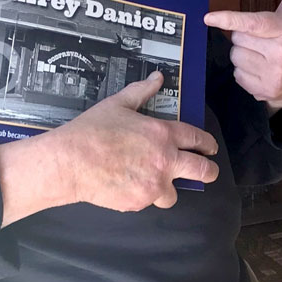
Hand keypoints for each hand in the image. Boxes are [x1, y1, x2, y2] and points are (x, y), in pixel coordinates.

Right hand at [53, 71, 218, 211]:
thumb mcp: (118, 104)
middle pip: (203, 171)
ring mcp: (153, 185)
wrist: (71, 161)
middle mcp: (165, 161)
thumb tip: (157, 78)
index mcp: (162, 134)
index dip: (208, 143)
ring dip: (169, 188)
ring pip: (175, 194)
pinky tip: (128, 184)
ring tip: (155, 181)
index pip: (198, 139)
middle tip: (206, 170)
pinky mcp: (139, 203)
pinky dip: (142, 195)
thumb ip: (141, 90)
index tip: (210, 148)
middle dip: (208, 170)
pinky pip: (148, 202)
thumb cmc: (93, 131)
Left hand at [204, 0, 281, 113]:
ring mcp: (275, 73)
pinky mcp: (267, 90)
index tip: (208, 18)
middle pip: (237, 39)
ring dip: (243, 57)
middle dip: (244, 39)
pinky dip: (244, 74)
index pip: (252, 23)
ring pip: (235, 57)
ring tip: (262, 57)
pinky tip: (260, 72)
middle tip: (261, 42)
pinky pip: (237, 76)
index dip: (229, 19)